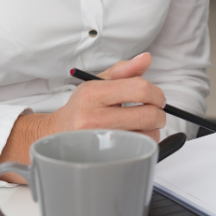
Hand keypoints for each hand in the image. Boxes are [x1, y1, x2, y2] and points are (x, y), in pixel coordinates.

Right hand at [0, 53, 165, 181]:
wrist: (56, 133)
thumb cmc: (83, 106)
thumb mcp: (99, 82)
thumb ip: (125, 70)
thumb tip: (146, 58)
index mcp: (94, 94)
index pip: (139, 89)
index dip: (156, 93)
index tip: (158, 99)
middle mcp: (93, 118)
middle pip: (147, 115)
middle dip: (159, 114)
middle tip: (155, 113)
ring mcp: (98, 140)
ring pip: (146, 136)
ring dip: (152, 131)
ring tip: (140, 126)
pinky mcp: (103, 157)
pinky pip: (137, 151)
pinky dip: (143, 144)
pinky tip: (134, 138)